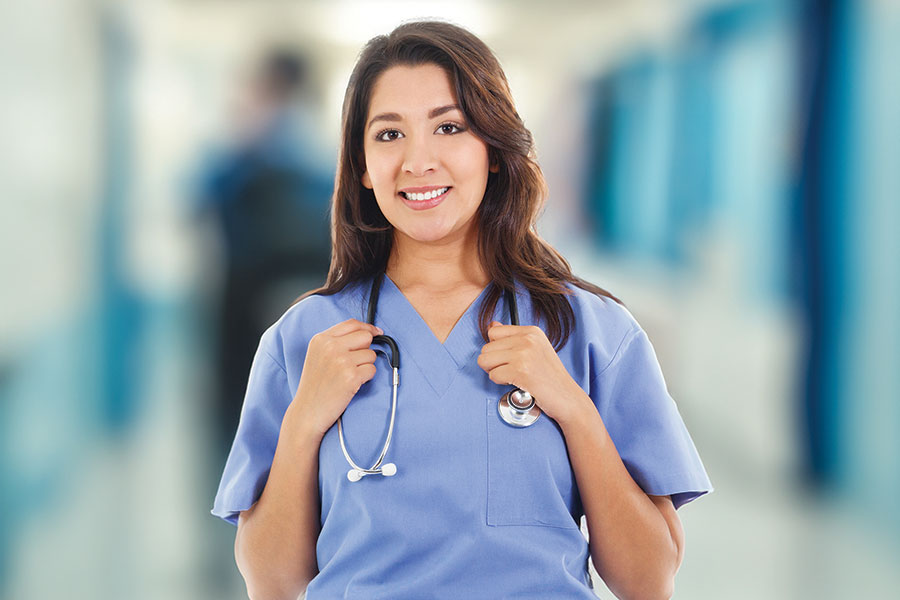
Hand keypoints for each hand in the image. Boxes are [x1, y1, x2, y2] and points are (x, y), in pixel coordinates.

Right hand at [291, 319, 382, 435]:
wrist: (307, 411)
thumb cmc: (315, 385)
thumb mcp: (318, 355)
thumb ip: (336, 341)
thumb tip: (367, 332)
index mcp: (321, 339)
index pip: (352, 324)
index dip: (367, 327)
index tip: (376, 332)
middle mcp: (330, 346)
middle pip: (365, 336)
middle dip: (366, 349)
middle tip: (355, 363)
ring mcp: (341, 361)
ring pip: (371, 354)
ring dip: (365, 366)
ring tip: (349, 376)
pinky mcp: (351, 376)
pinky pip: (372, 370)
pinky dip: (366, 378)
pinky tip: (352, 384)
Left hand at [477, 321, 586, 424]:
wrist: (567, 397)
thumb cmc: (551, 377)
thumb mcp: (535, 349)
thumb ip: (512, 337)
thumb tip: (492, 325)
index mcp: (531, 331)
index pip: (494, 332)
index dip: (496, 348)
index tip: (508, 358)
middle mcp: (528, 339)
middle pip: (486, 348)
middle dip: (493, 363)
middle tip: (510, 370)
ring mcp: (524, 354)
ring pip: (485, 360)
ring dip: (494, 372)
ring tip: (511, 376)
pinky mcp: (520, 371)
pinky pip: (493, 375)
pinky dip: (501, 383)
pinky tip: (515, 383)